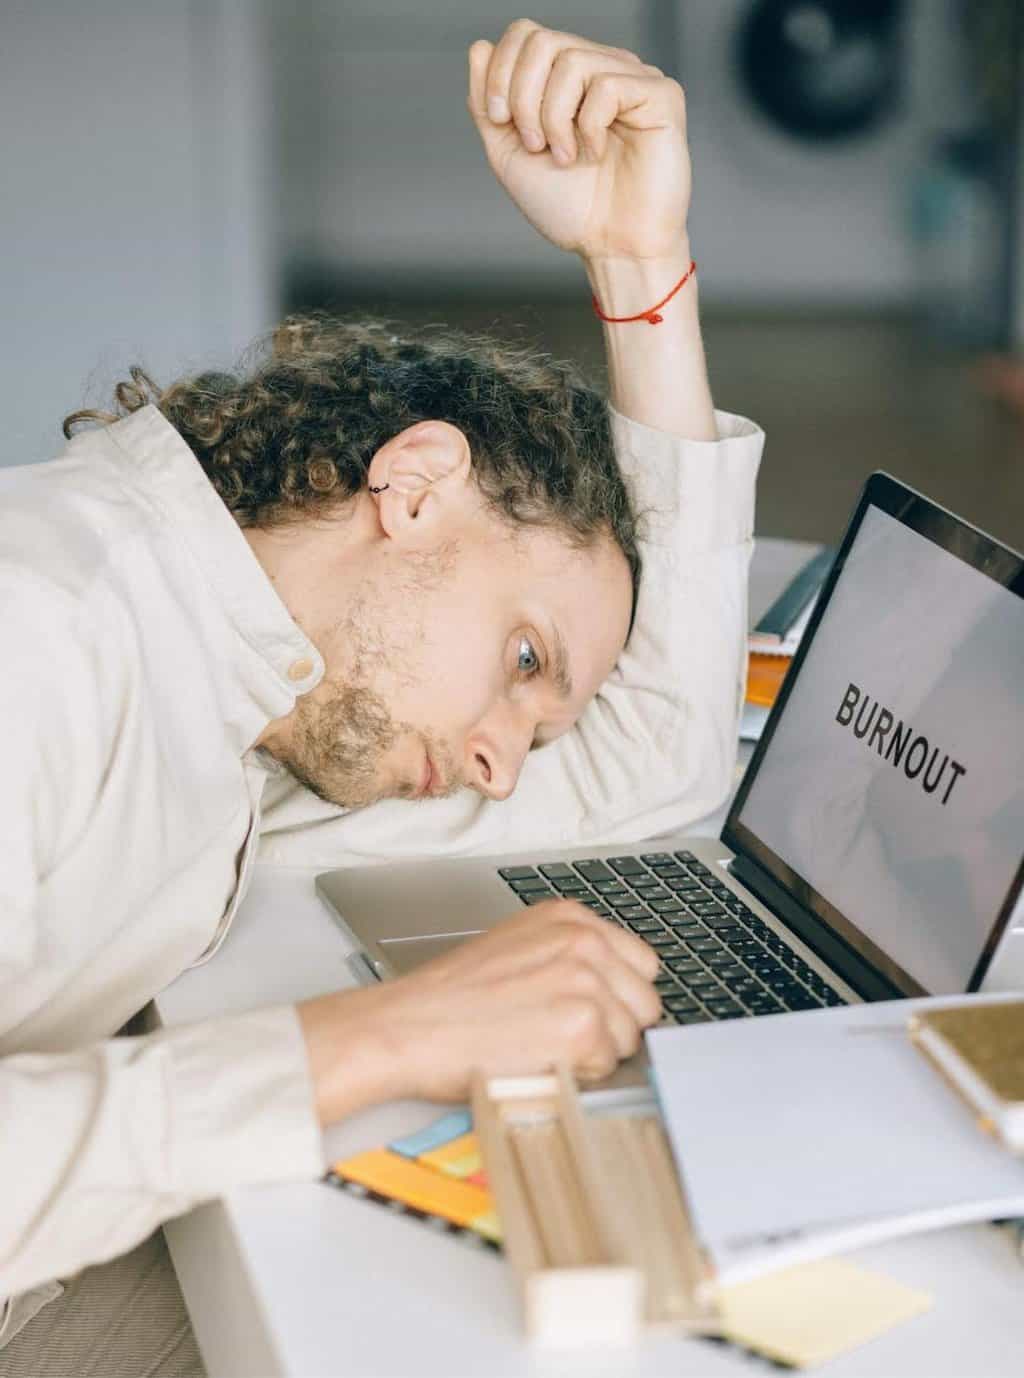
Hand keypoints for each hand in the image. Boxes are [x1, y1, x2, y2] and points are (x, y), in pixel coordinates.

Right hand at [297, 899, 660, 1122]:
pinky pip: (607, 1066)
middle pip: (645, 1002)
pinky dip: (579, 1074)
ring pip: (631, 1036)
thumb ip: (569, 956)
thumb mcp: (518, 948)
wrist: (408, 1027)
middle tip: (559, 1034)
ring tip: (543, 1044)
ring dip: (596, 1053)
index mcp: (570, 918)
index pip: (640, 964)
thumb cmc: (451, 998)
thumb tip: (612, 986)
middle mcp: (584, 940)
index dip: (616, 997)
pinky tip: (538, 1058)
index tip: (591, 1010)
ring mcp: (586, 981)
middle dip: (612, 1027)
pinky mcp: (582, 1025)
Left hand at [466, 18, 690, 262]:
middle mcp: (600, 68)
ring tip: (566, 157)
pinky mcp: (661, 95)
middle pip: (542, 40)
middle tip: (535, 145)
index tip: (501, 123)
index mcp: (567, 79)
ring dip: (554, 117)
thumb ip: (487, 103)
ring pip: (571, 60)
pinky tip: (596, 153)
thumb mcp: (510, 154)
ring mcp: (632, 78)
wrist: (611, 248)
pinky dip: (590, 127)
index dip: (501, 73)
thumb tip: (479, 46)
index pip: (525, 34)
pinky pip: (608, 85)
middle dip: (523, 97)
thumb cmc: (571, 209)